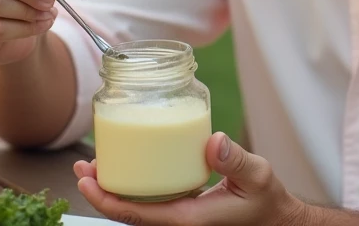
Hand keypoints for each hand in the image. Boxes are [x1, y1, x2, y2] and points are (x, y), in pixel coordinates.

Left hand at [74, 132, 311, 225]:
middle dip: (101, 193)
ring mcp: (180, 217)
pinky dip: (133, 186)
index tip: (88, 181)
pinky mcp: (184, 208)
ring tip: (95, 165)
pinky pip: (150, 201)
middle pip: (129, 214)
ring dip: (113, 189)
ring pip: (137, 208)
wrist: (277, 220)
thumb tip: (213, 142)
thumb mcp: (259, 177)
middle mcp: (179, 222)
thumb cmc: (267, 201)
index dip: (108, 200)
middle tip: (82, 167)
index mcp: (189, 219)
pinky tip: (128, 167)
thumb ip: (237, 161)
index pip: (137, 215)